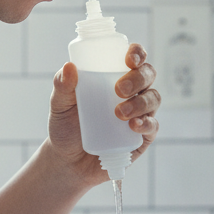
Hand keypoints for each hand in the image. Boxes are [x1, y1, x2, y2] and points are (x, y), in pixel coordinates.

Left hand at [46, 43, 159, 185]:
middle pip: (147, 75)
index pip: (133, 58)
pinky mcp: (143, 135)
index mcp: (113, 76)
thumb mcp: (59, 105)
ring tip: (119, 113)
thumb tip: (69, 66)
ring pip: (153, 98)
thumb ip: (62, 86)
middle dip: (137, 78)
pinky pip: (152, 125)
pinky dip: (146, 123)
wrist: (68, 161)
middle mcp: (132, 91)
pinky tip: (133, 126)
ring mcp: (140, 112)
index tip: (129, 58)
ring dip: (140, 102)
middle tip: (119, 89)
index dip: (137, 53)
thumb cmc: (66, 126)